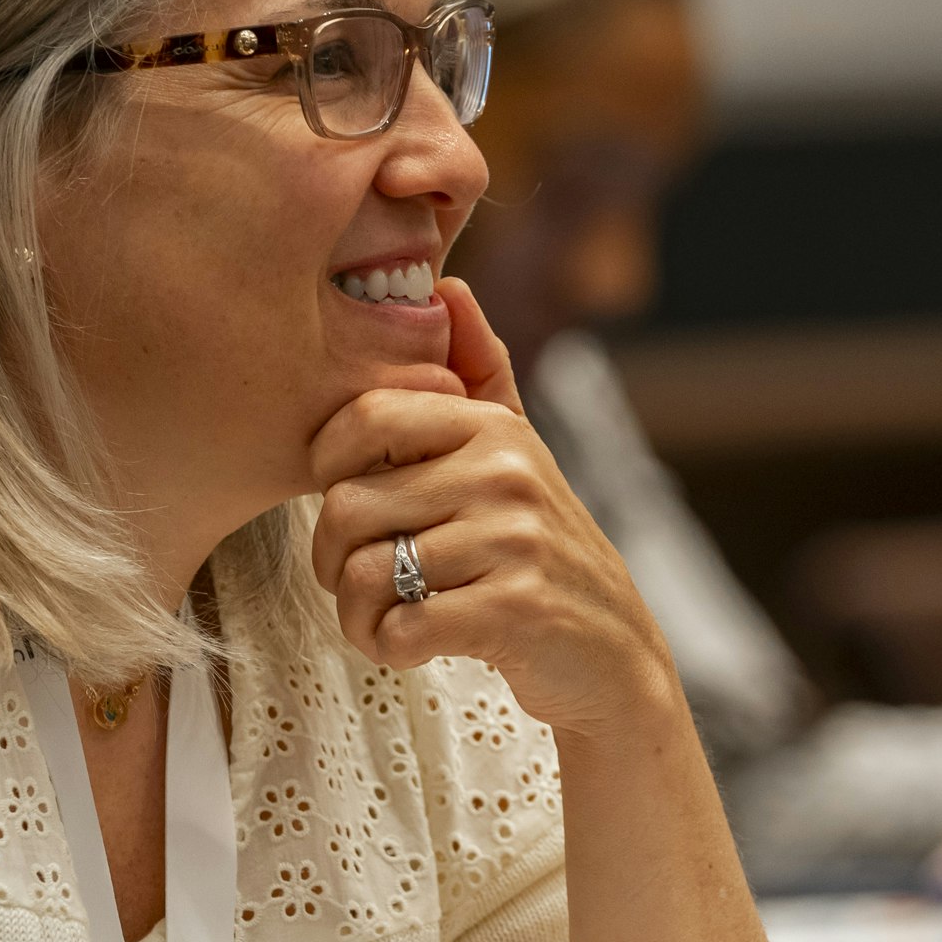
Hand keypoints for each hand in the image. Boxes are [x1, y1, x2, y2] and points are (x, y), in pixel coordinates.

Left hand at [309, 280, 677, 736]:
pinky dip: (388, 646)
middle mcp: (505, 472)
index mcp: (493, 427)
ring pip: (366, 574)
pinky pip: (401, 627)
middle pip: (347, 506)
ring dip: (358, 614)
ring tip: (386, 618)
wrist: (615, 657)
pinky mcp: (515, 611)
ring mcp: (515, 540)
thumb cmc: (543, 553)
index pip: (363, 418)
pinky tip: (412, 646)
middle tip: (361, 580)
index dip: (327, 469)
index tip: (350, 504)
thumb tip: (450, 285)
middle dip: (333, 560)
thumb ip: (480, 374)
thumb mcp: (519, 454)